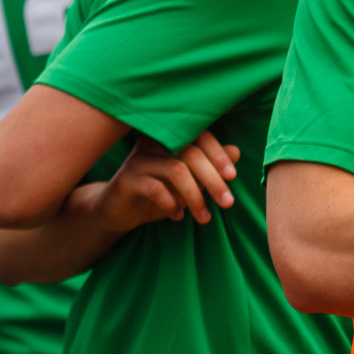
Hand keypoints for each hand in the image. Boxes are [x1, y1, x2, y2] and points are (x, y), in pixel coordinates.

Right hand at [96, 131, 241, 231]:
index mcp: (169, 137)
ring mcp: (138, 159)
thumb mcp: (189, 180)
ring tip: (204, 217)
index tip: (233, 176)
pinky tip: (177, 216)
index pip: (201, 136)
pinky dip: (172, 204)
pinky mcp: (127, 179)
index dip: (219, 154)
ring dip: (195, 197)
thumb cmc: (158, 192)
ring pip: (177, 171)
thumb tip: (236, 151)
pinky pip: (156, 188)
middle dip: (213, 181)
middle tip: (227, 203)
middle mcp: (154, 142)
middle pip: (192, 154)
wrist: (118, 211)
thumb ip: (209, 166)